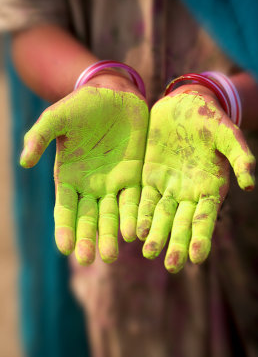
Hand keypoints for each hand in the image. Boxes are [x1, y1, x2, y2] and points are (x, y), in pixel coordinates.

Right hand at [20, 72, 147, 264]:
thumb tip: (23, 162)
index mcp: (68, 177)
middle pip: (88, 219)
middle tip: (89, 260)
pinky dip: (133, 216)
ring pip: (111, 216)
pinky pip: (134, 200)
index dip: (65, 228)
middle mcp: (90, 187)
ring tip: (111, 255)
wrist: (114, 96)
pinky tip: (134, 231)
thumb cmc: (81, 106)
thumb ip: (39, 136)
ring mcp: (113, 184)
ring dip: (110, 235)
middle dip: (88, 239)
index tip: (66, 248)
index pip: (65, 209)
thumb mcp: (56, 117)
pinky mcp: (134, 177)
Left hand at [136, 85, 254, 272]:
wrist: (183, 104)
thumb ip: (239, 156)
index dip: (201, 237)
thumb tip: (249, 184)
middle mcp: (188, 193)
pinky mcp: (148, 177)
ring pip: (160, 215)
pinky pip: (142, 199)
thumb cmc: (209, 118)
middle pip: (182, 223)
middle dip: (176, 243)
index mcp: (210, 187)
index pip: (205, 217)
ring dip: (155, 233)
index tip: (196, 258)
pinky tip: (132, 229)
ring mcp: (167, 186)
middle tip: (171, 264)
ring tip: (148, 251)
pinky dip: (138, 214)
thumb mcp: (227, 133)